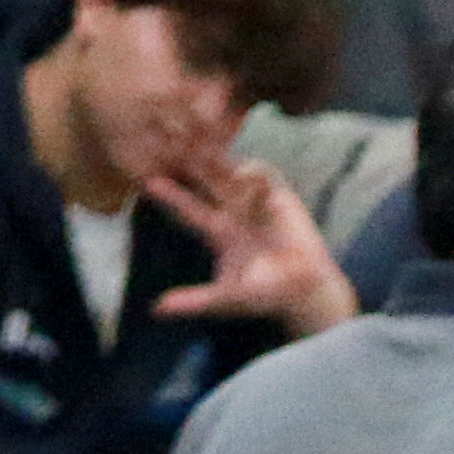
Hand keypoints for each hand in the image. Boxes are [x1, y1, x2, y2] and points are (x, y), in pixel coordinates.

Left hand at [149, 156, 357, 337]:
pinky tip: (242, 173)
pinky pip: (264, 175)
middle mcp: (234, 213)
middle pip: (206, 183)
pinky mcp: (280, 197)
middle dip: (189, 165)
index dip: (170, 196)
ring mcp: (256, 203)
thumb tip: (156, 310)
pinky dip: (252, 171)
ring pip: (231, 173)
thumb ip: (193, 300)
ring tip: (197, 143)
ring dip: (216, 158)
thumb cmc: (266, 296)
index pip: (188, 209)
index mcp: (218, 232)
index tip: (148, 183)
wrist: (305, 290)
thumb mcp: (226, 299)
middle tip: (168, 145)